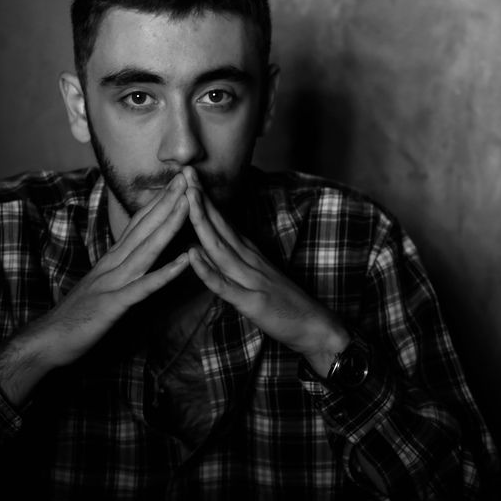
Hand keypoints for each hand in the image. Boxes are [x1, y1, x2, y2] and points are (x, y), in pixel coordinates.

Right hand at [0, 172, 190, 402]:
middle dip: (167, 202)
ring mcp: (112, 283)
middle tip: (188, 176)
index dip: (158, 203)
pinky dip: (164, 274)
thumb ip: (116, 271)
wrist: (46, 340)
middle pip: (143, 228)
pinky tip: (184, 262)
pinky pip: (143, 287)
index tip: (176, 183)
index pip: (137, 225)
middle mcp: (112, 264)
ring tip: (188, 204)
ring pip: (146, 250)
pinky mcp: (113, 305)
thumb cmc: (74, 317)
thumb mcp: (99, 286)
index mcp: (111, 260)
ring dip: (168, 226)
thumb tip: (132, 258)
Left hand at [182, 167, 348, 376]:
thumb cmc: (286, 304)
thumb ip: (239, 260)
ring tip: (186, 199)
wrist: (315, 327)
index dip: (206, 200)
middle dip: (200, 200)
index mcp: (251, 254)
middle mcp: (250, 260)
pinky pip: (225, 285)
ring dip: (202, 223)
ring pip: (221, 248)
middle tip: (185, 172)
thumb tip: (209, 247)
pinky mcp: (252, 302)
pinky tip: (191, 255)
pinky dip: (207, 270)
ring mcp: (252, 280)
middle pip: (220, 227)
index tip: (190, 177)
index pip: (224, 222)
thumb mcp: (261, 276)